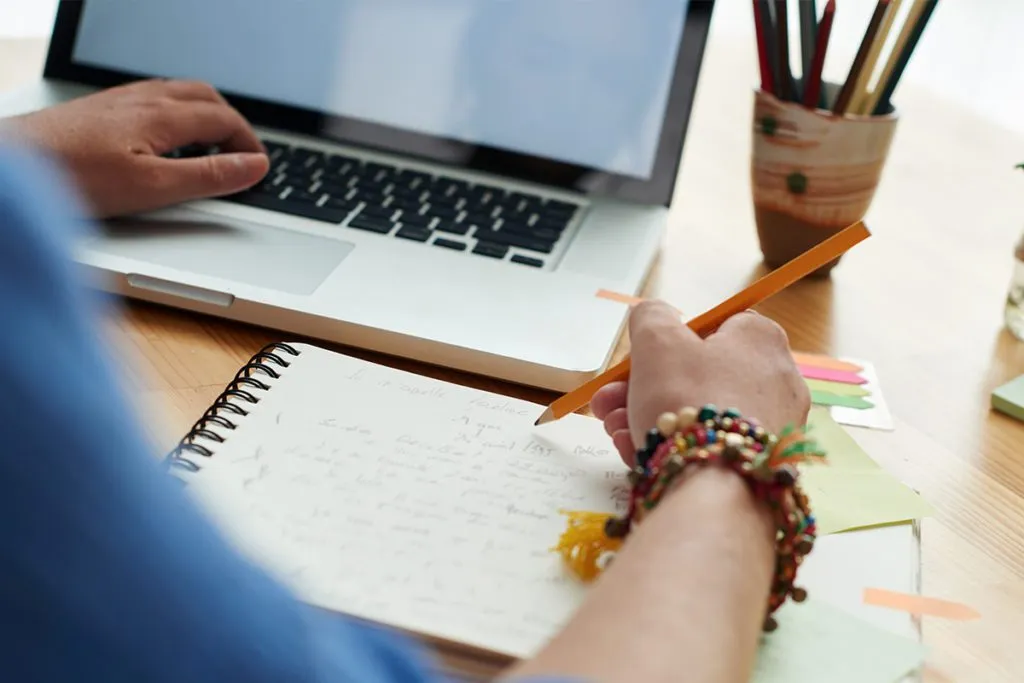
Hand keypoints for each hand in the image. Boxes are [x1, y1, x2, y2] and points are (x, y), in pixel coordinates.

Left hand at [4, 79, 268, 217]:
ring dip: (205, 113)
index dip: (248, 143)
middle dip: (232, 121)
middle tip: (243, 152)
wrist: (13, 165)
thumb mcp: (153, 187)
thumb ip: (208, 176)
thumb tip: (254, 166)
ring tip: (213, 143)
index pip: (223, 119)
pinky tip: (164, 137)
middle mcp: (141, 99)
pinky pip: (151, 99)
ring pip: (176, 94)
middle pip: (204, 97)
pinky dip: (176, 113)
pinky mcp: (98, 110)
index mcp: (162, 116)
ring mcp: (118, 101)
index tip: (260, 167)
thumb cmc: (74, 177)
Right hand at [591, 301, 809, 463]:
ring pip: (698, 415)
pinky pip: (710, 447)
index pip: (712, 327)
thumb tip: (654, 316)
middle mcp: (777, 380)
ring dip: (647, 418)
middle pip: (697, 376)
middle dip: (641, 388)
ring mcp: (772, 427)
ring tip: (614, 432)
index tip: (634, 362)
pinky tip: (636, 454)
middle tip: (606, 403)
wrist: (715, 488)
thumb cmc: (687, 399)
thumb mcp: (656, 339)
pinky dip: (672, 447)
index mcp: (761, 339)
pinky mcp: (760, 466)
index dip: (667, 343)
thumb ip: (651, 316)